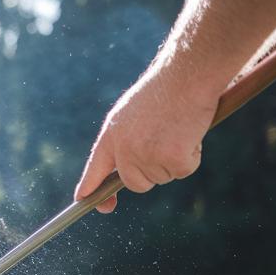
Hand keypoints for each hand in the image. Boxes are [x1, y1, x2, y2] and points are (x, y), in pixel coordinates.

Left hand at [74, 66, 217, 212]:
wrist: (187, 75)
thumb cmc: (165, 89)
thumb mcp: (133, 114)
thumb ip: (126, 141)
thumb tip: (128, 168)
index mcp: (112, 135)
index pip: (96, 168)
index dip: (90, 187)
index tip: (83, 199)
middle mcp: (125, 149)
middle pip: (136, 184)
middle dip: (152, 173)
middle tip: (165, 143)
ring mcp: (148, 155)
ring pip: (162, 178)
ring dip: (175, 160)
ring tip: (178, 129)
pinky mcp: (172, 158)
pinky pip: (183, 171)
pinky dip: (192, 156)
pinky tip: (189, 132)